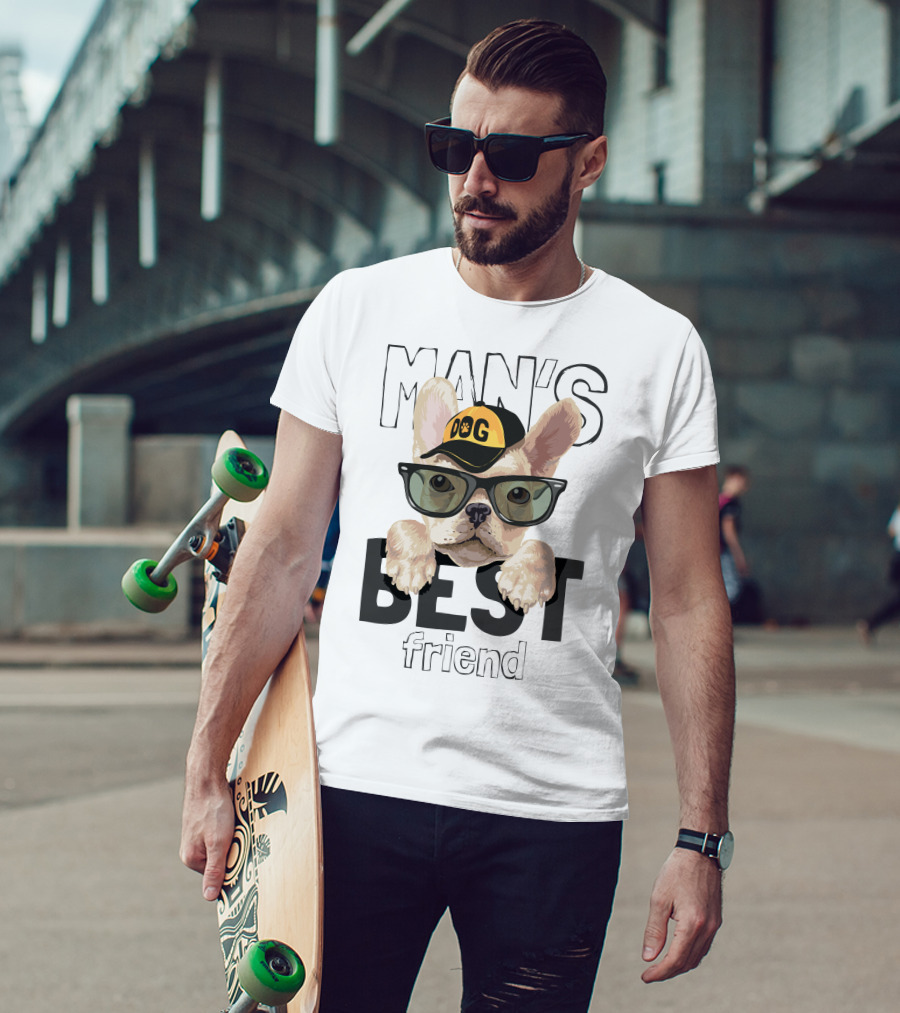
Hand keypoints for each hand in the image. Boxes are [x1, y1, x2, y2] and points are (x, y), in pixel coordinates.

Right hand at [180, 774, 234, 900]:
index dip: (233, 868)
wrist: (207, 778)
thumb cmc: (212, 810)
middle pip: (221, 860)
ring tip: (237, 825)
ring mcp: (198, 836)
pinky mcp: (205, 824)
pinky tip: (234, 817)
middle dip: (234, 851)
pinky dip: (231, 827)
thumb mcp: (218, 843)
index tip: (245, 861)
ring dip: (234, 838)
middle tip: (241, 836)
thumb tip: (209, 897)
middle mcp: (192, 849)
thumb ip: (215, 870)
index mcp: (192, 858)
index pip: (218, 876)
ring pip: (223, 845)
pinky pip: (223, 832)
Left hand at [641, 848, 722, 982]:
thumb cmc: (677, 872)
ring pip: (697, 957)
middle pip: (687, 962)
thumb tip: (648, 957)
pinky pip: (704, 946)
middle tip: (650, 973)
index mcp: (692, 924)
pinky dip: (690, 954)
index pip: (675, 959)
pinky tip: (678, 952)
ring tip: (661, 966)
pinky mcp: (716, 920)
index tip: (645, 977)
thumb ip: (654, 930)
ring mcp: (714, 925)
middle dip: (668, 971)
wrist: (700, 852)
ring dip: (680, 965)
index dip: (659, 972)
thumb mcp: (659, 899)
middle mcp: (707, 928)